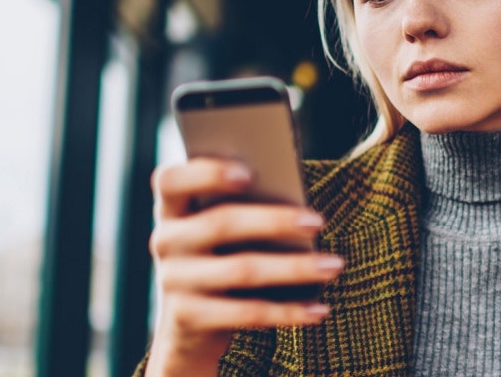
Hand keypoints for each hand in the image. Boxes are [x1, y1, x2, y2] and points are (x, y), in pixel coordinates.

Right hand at [144, 158, 342, 376]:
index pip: (171, 180)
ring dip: (294, 268)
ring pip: (242, 270)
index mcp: (173, 208)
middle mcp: (166, 241)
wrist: (190, 327)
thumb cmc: (223, 257)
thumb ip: (245, 207)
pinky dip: (288, 311)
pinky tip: (320, 309)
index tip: (249, 173)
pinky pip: (247, 313)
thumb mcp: (224, 231)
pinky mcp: (189, 318)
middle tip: (318, 222)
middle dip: (274, 221)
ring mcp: (174, 281)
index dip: (206, 173)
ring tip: (334, 265)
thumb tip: (296, 200)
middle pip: (221, 223)